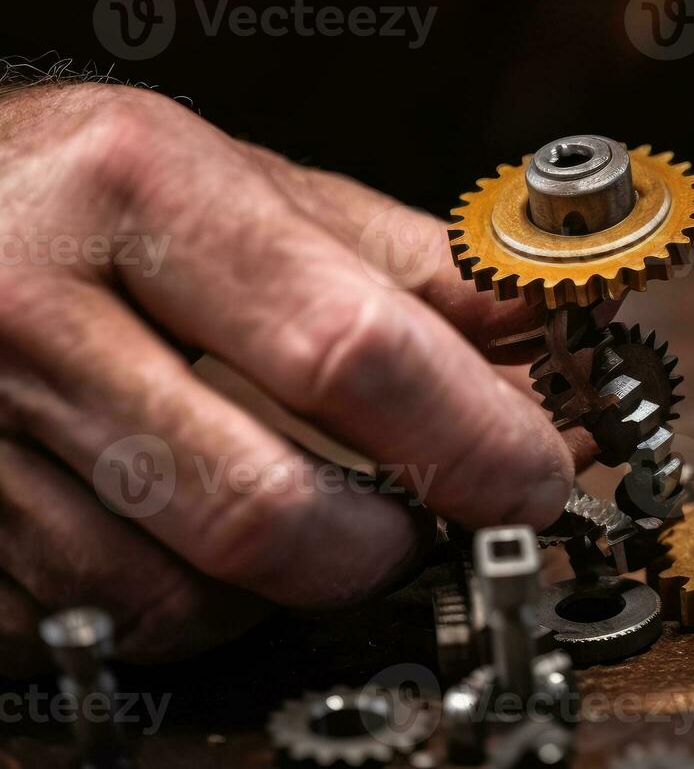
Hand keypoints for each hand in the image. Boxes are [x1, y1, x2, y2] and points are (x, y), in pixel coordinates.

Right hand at [0, 82, 574, 672]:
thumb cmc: (81, 192)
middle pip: (267, 505)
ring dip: (279, 585)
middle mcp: (31, 302)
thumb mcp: (239, 179)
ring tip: (299, 512)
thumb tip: (537, 337)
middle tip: (427, 520)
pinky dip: (177, 603)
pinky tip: (185, 534)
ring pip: (180, 594)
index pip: (349, 350)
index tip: (534, 476)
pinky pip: (92, 621)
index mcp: (140, 185)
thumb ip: (399, 262)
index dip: (471, 436)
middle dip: (385, 544)